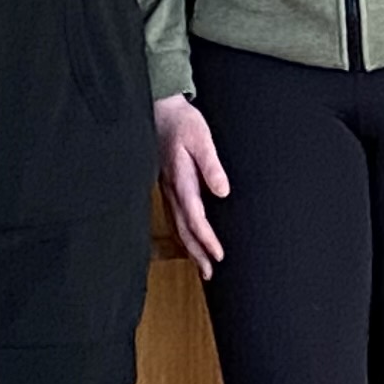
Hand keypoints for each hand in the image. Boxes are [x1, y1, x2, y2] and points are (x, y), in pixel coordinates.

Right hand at [155, 93, 230, 268]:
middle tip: (211, 274)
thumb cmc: (181, 122)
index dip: (207, 239)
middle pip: (184, 230)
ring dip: (190, 248)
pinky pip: (175, 217)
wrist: (160, 110)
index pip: (195, 218)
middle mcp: (172, 190)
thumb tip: (222, 191)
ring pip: (178, 226)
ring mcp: (167, 190)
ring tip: (202, 267)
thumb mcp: (201, 138)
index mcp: (180, 180)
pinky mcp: (168, 186)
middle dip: (197, 253)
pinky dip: (183, 234)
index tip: (219, 255)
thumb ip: (212, 165)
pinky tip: (189, 242)